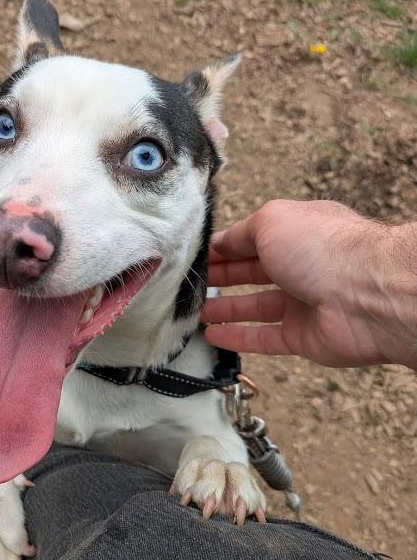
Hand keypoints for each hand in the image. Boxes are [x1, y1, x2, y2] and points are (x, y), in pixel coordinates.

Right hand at [202, 199, 416, 369]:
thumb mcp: (272, 221)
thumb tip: (221, 243)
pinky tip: (213, 336)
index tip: (198, 254)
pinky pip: (264, 338)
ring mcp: (303, 303)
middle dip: (224, 275)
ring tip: (197, 310)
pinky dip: (238, 337)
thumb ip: (241, 233)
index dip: (226, 246)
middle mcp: (303, 266)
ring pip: (257, 306)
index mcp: (299, 232)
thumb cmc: (323, 249)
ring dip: (226, 308)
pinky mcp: (302, 337)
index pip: (254, 238)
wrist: (366, 296)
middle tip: (194, 282)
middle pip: (254, 272)